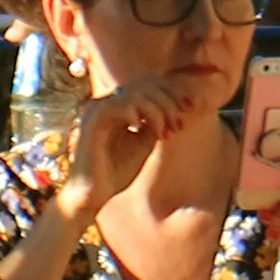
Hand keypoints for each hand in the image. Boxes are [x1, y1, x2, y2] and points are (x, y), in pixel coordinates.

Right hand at [65, 83, 188, 220]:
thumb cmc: (118, 170)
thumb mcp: (146, 141)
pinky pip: (115, 106)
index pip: (147, 85)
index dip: (171, 93)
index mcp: (117, 106)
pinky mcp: (90, 123)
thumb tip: (176, 105)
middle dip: (168, 103)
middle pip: (144, 85)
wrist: (95, 194)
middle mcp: (106, 103)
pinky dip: (137, 114)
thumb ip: (157, 121)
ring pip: (133, 93)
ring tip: (164, 133)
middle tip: (177, 126)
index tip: (189, 108)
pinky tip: (144, 129)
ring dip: (157, 111)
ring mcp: (96, 111)